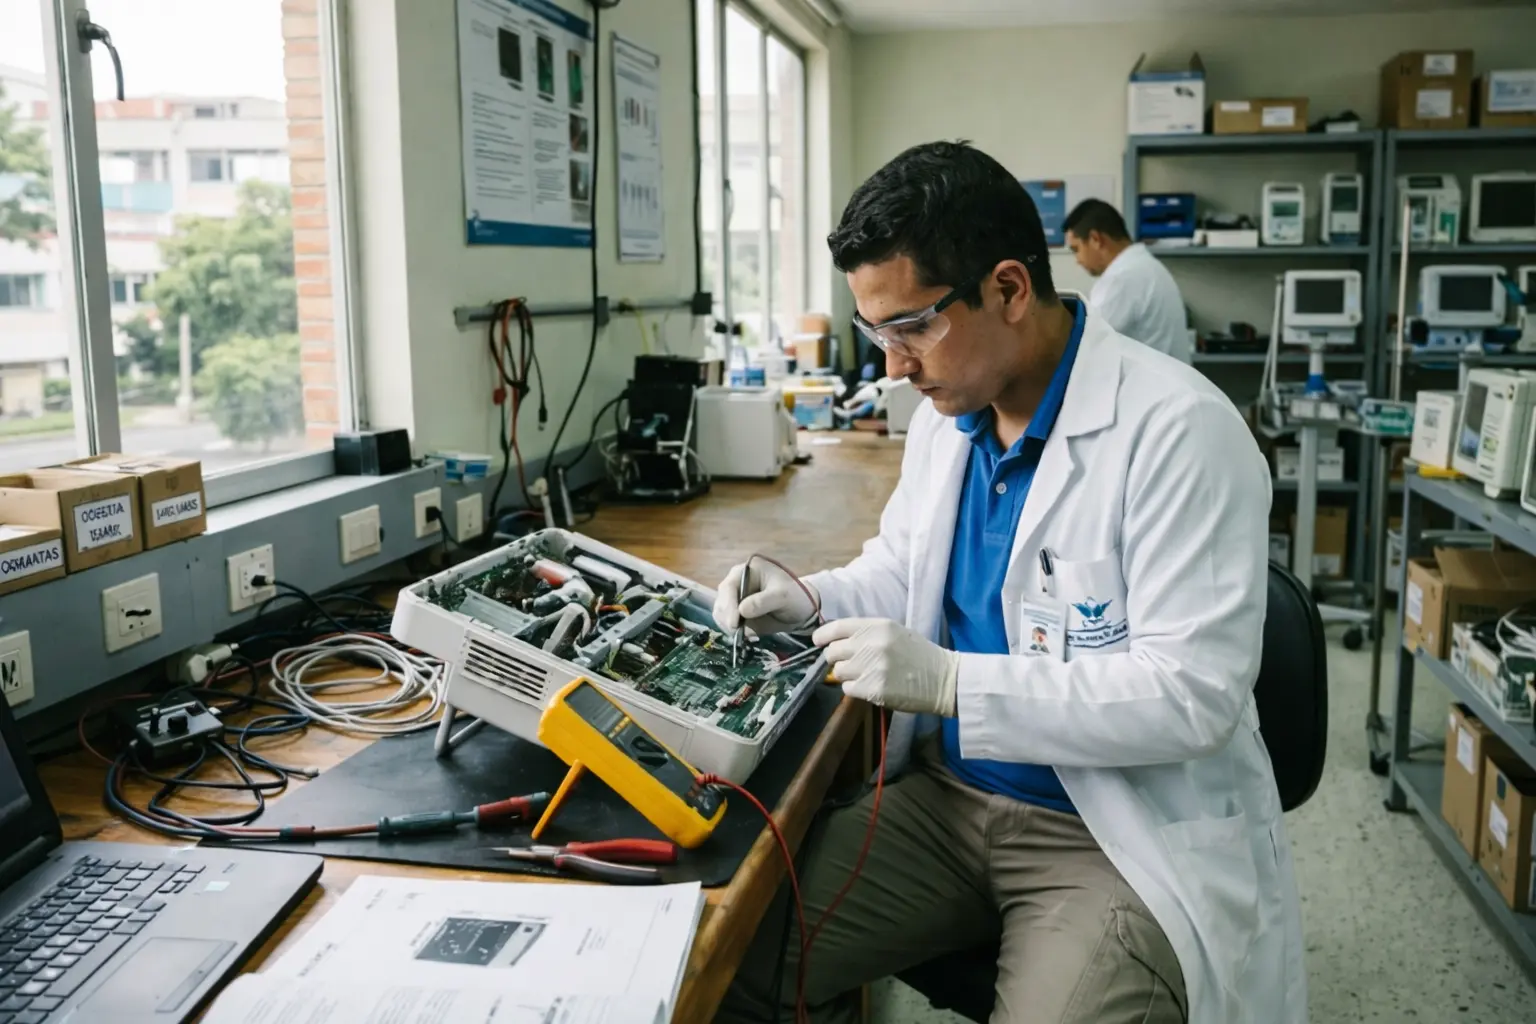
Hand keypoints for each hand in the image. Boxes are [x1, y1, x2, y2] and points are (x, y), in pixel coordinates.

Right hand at [713, 557, 819, 635]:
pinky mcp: (736, 614)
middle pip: (721, 601)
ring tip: (748, 634)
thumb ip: (763, 601)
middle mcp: (736, 583)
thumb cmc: (794, 596)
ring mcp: (734, 599)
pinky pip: (727, 624)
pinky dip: (733, 632)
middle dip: (728, 619)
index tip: (734, 623)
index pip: (729, 587)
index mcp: (746, 570)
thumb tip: (742, 611)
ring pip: (721, 615)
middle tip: (739, 633)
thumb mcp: (783, 596)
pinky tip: (748, 636)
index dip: (728, 605)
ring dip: (729, 627)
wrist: (800, 610)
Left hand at [812, 618, 958, 716]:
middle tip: (851, 663)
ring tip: (866, 675)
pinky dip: (855, 689)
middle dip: (836, 659)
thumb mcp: (893, 632)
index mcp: (877, 626)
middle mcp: (872, 644)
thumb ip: (865, 633)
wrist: (943, 678)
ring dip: (847, 675)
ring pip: (838, 672)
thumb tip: (833, 640)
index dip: (822, 636)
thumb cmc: (917, 654)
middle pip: (832, 652)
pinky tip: (871, 686)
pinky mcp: (874, 689)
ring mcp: (872, 667)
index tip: (818, 642)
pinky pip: (848, 689)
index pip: (836, 627)